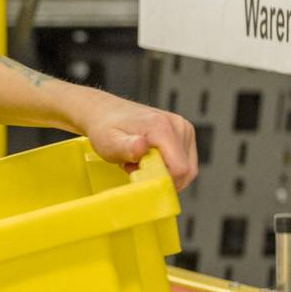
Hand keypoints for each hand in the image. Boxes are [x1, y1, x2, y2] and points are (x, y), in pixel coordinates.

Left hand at [76, 95, 197, 190]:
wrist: (103, 112)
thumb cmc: (104, 128)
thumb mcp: (109, 142)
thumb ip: (126, 147)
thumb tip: (141, 146)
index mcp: (162, 127)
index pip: (180, 169)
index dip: (161, 179)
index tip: (138, 172)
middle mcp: (177, 125)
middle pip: (186, 170)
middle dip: (162, 176)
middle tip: (136, 166)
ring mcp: (183, 127)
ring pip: (187, 167)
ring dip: (164, 171)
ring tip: (140, 160)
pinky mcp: (183, 132)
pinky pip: (184, 161)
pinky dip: (168, 165)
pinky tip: (149, 157)